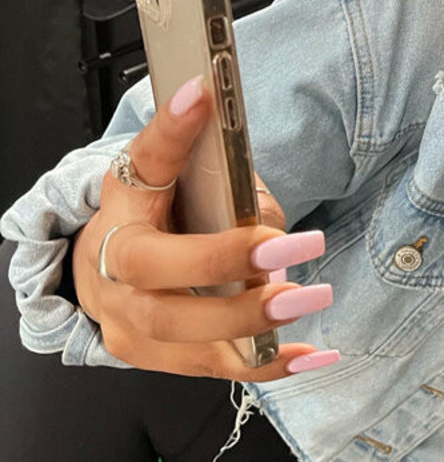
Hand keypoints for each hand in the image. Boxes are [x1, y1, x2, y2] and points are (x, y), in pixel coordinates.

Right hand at [72, 76, 339, 380]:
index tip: (205, 91)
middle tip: (291, 246)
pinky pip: (219, 370)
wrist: (108, 272)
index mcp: (122, 205)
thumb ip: (222, 179)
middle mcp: (113, 269)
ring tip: (310, 297)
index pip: (144, 160)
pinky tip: (317, 355)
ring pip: (185, 333)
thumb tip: (266, 219)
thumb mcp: (177, 180)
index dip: (173, 130)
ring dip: (254, 321)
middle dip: (226, 262)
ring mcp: (132, 323)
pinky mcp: (161, 359)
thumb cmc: (157, 217)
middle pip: (156, 272)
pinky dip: (271, 364)